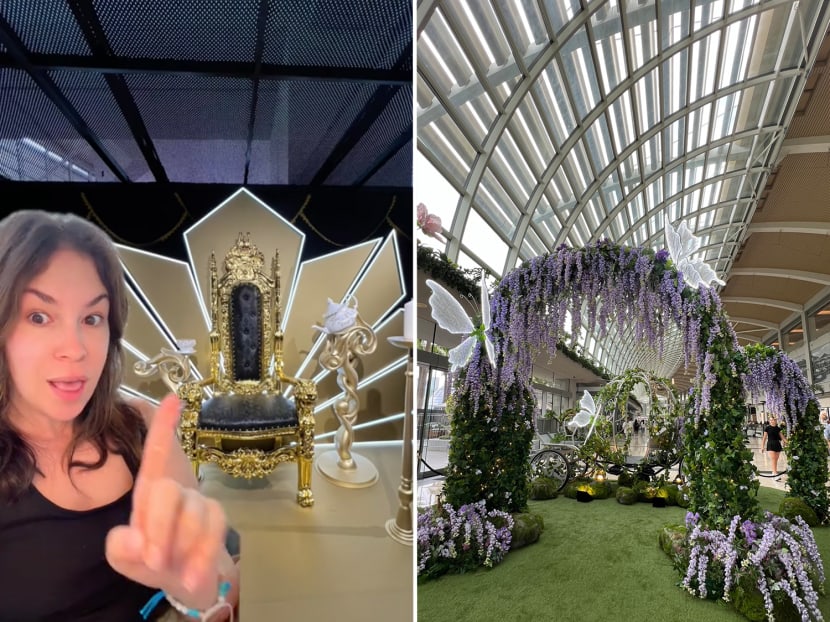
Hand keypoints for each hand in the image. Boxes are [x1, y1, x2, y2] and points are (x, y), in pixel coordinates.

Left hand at [106, 395, 226, 608]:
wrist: (183, 581)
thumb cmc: (149, 558)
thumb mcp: (123, 556)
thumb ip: (119, 547)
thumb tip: (136, 536)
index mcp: (149, 490)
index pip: (156, 453)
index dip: (163, 426)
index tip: (172, 397)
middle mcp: (176, 490)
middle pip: (167, 492)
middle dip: (159, 526)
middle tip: (152, 557)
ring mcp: (199, 503)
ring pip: (192, 514)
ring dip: (178, 546)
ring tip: (165, 567)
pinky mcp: (217, 521)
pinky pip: (212, 532)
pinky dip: (199, 558)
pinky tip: (191, 576)